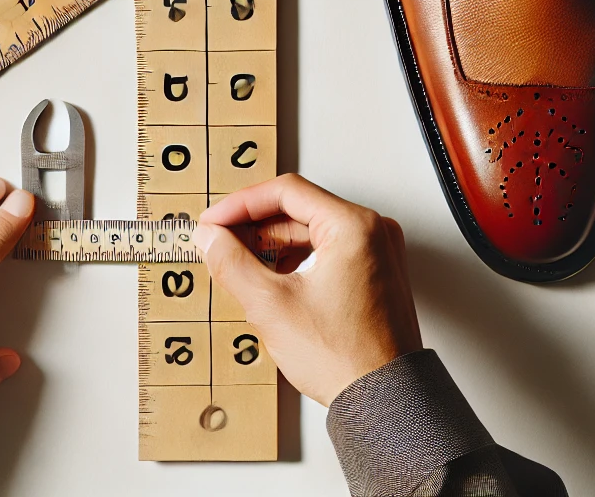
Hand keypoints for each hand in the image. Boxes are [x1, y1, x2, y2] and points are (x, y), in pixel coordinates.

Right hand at [193, 173, 421, 405]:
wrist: (384, 402)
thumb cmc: (346, 358)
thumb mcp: (271, 306)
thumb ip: (232, 263)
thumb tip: (211, 238)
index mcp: (355, 226)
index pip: (286, 192)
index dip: (241, 204)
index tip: (214, 221)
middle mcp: (373, 231)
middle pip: (299, 210)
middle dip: (255, 227)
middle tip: (220, 243)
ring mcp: (378, 253)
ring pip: (312, 231)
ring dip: (273, 244)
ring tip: (240, 265)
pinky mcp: (375, 274)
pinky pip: (328, 250)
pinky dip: (296, 260)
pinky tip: (271, 280)